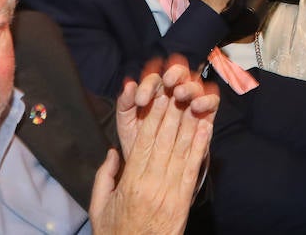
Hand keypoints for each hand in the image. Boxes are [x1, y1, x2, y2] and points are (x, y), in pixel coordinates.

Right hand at [97, 58, 216, 234]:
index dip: (153, 115)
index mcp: (130, 182)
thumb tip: (113, 153)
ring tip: (195, 99)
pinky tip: (205, 128)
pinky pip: (193, 169)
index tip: (159, 94)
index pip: (143, 141)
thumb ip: (105, 177)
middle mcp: (152, 184)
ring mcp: (170, 192)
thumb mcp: (99, 207)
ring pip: (181, 150)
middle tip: (179, 86)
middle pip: (164, 140)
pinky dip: (200, 147)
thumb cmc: (115, 234)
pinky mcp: (183, 201)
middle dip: (172, 111)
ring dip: (189, 121)